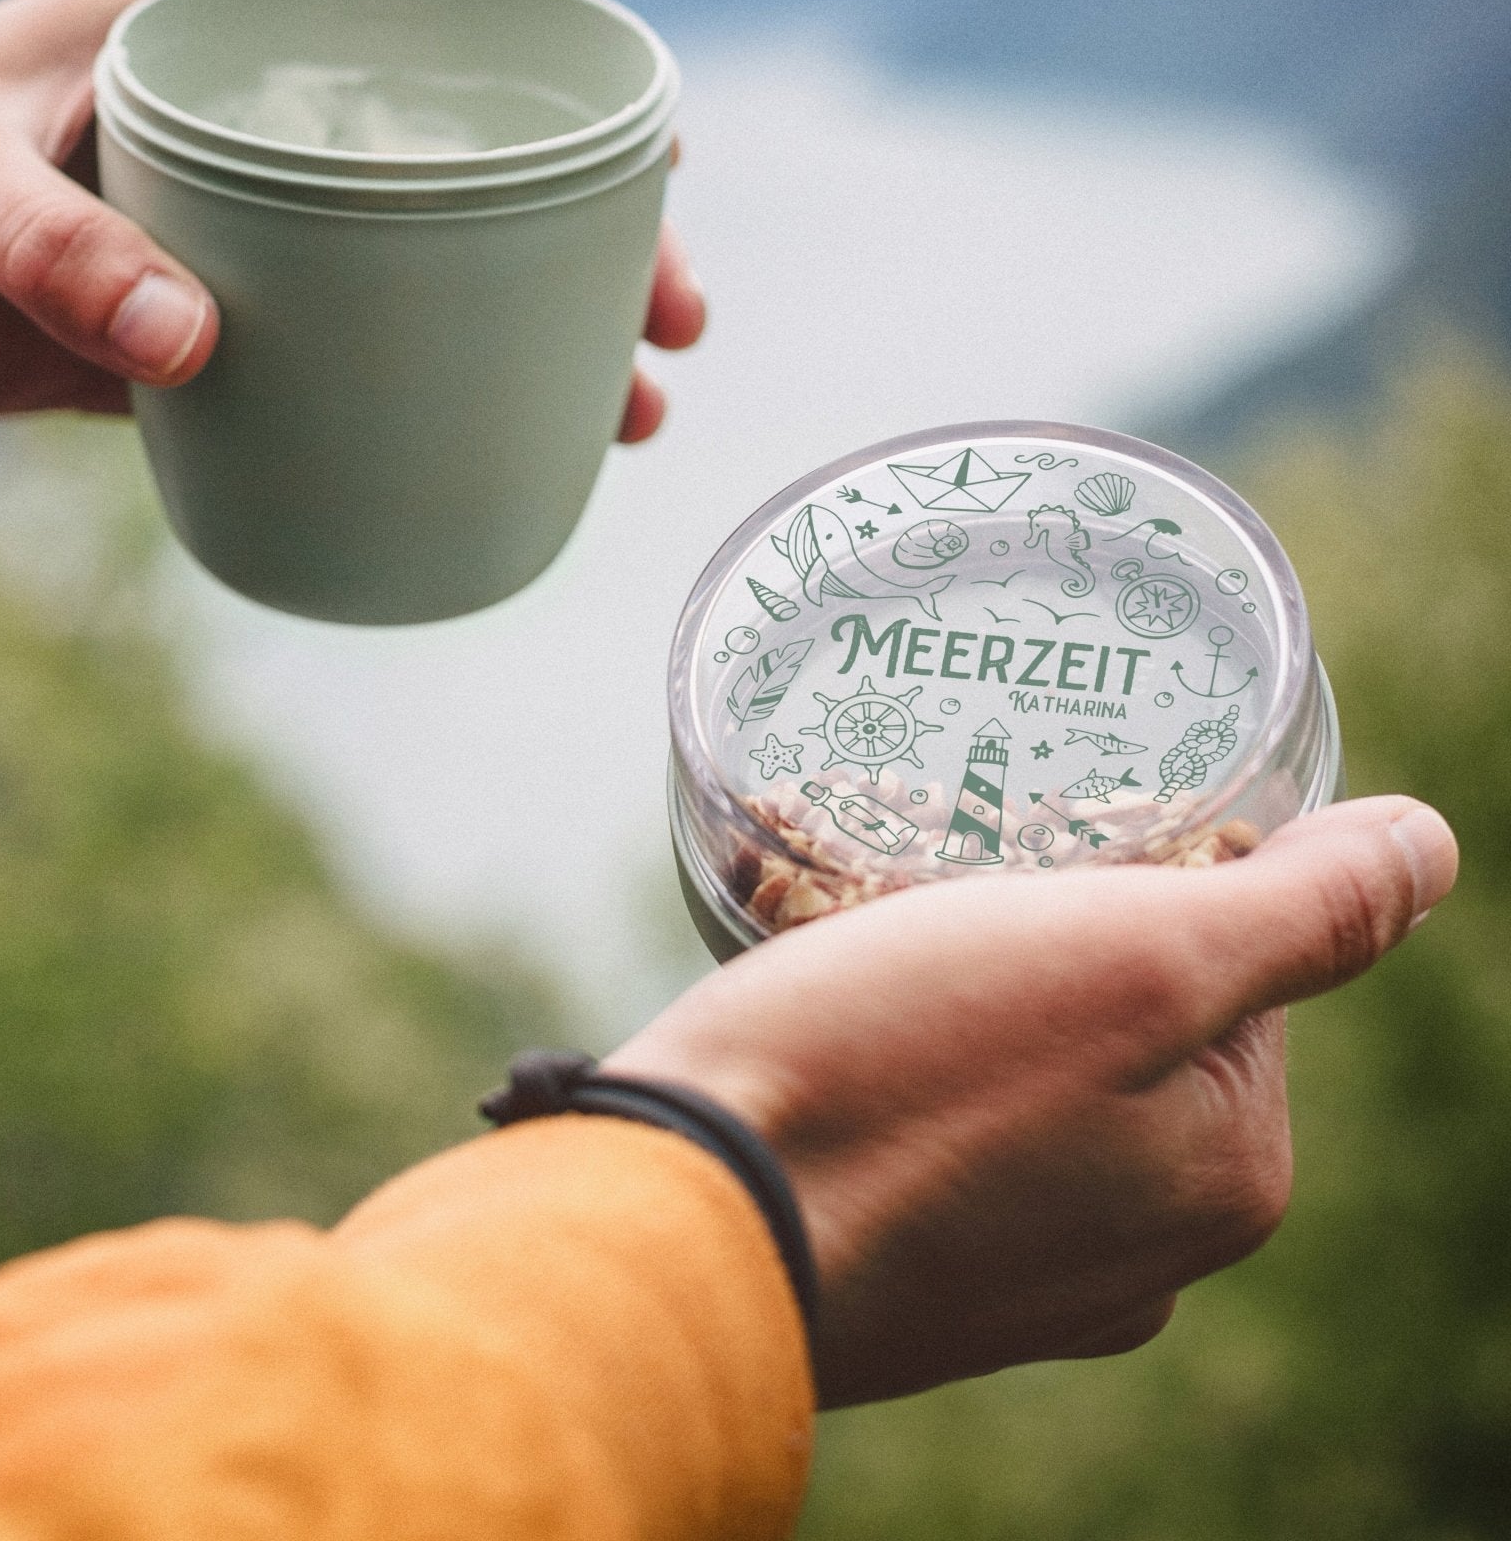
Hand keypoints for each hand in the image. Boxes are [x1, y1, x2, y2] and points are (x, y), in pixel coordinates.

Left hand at [0, 0, 705, 425]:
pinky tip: (477, 455)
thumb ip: (51, 249)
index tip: (657, 160)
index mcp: (198, 37)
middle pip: (447, 176)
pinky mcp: (169, 338)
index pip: (415, 35)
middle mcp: (227, 133)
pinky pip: (320, 367)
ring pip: (404, 283)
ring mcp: (211, 240)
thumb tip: (202, 347)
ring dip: (516, 339)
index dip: (553, 90)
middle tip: (672, 326)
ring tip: (626, 411)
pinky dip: (404, 405)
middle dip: (576, 243)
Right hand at [608, 795, 1456, 1406]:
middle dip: (1050, 926)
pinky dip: (907, 1063)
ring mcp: (1022, 1281)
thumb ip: (1297, 910)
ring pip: (1028, 1072)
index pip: (1240, 965)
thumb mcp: (1125, 959)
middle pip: (1130, 1019)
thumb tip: (1432, 847)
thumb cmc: (895, 1074)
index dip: (1149, 871)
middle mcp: (1144, 1255)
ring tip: (877, 929)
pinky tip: (839, 1022)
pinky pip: (945, 1130)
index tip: (1045, 834)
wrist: (684, 1219)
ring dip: (970, 988)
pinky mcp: (914, 1275)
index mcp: (1223, 1175)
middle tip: (947, 868)